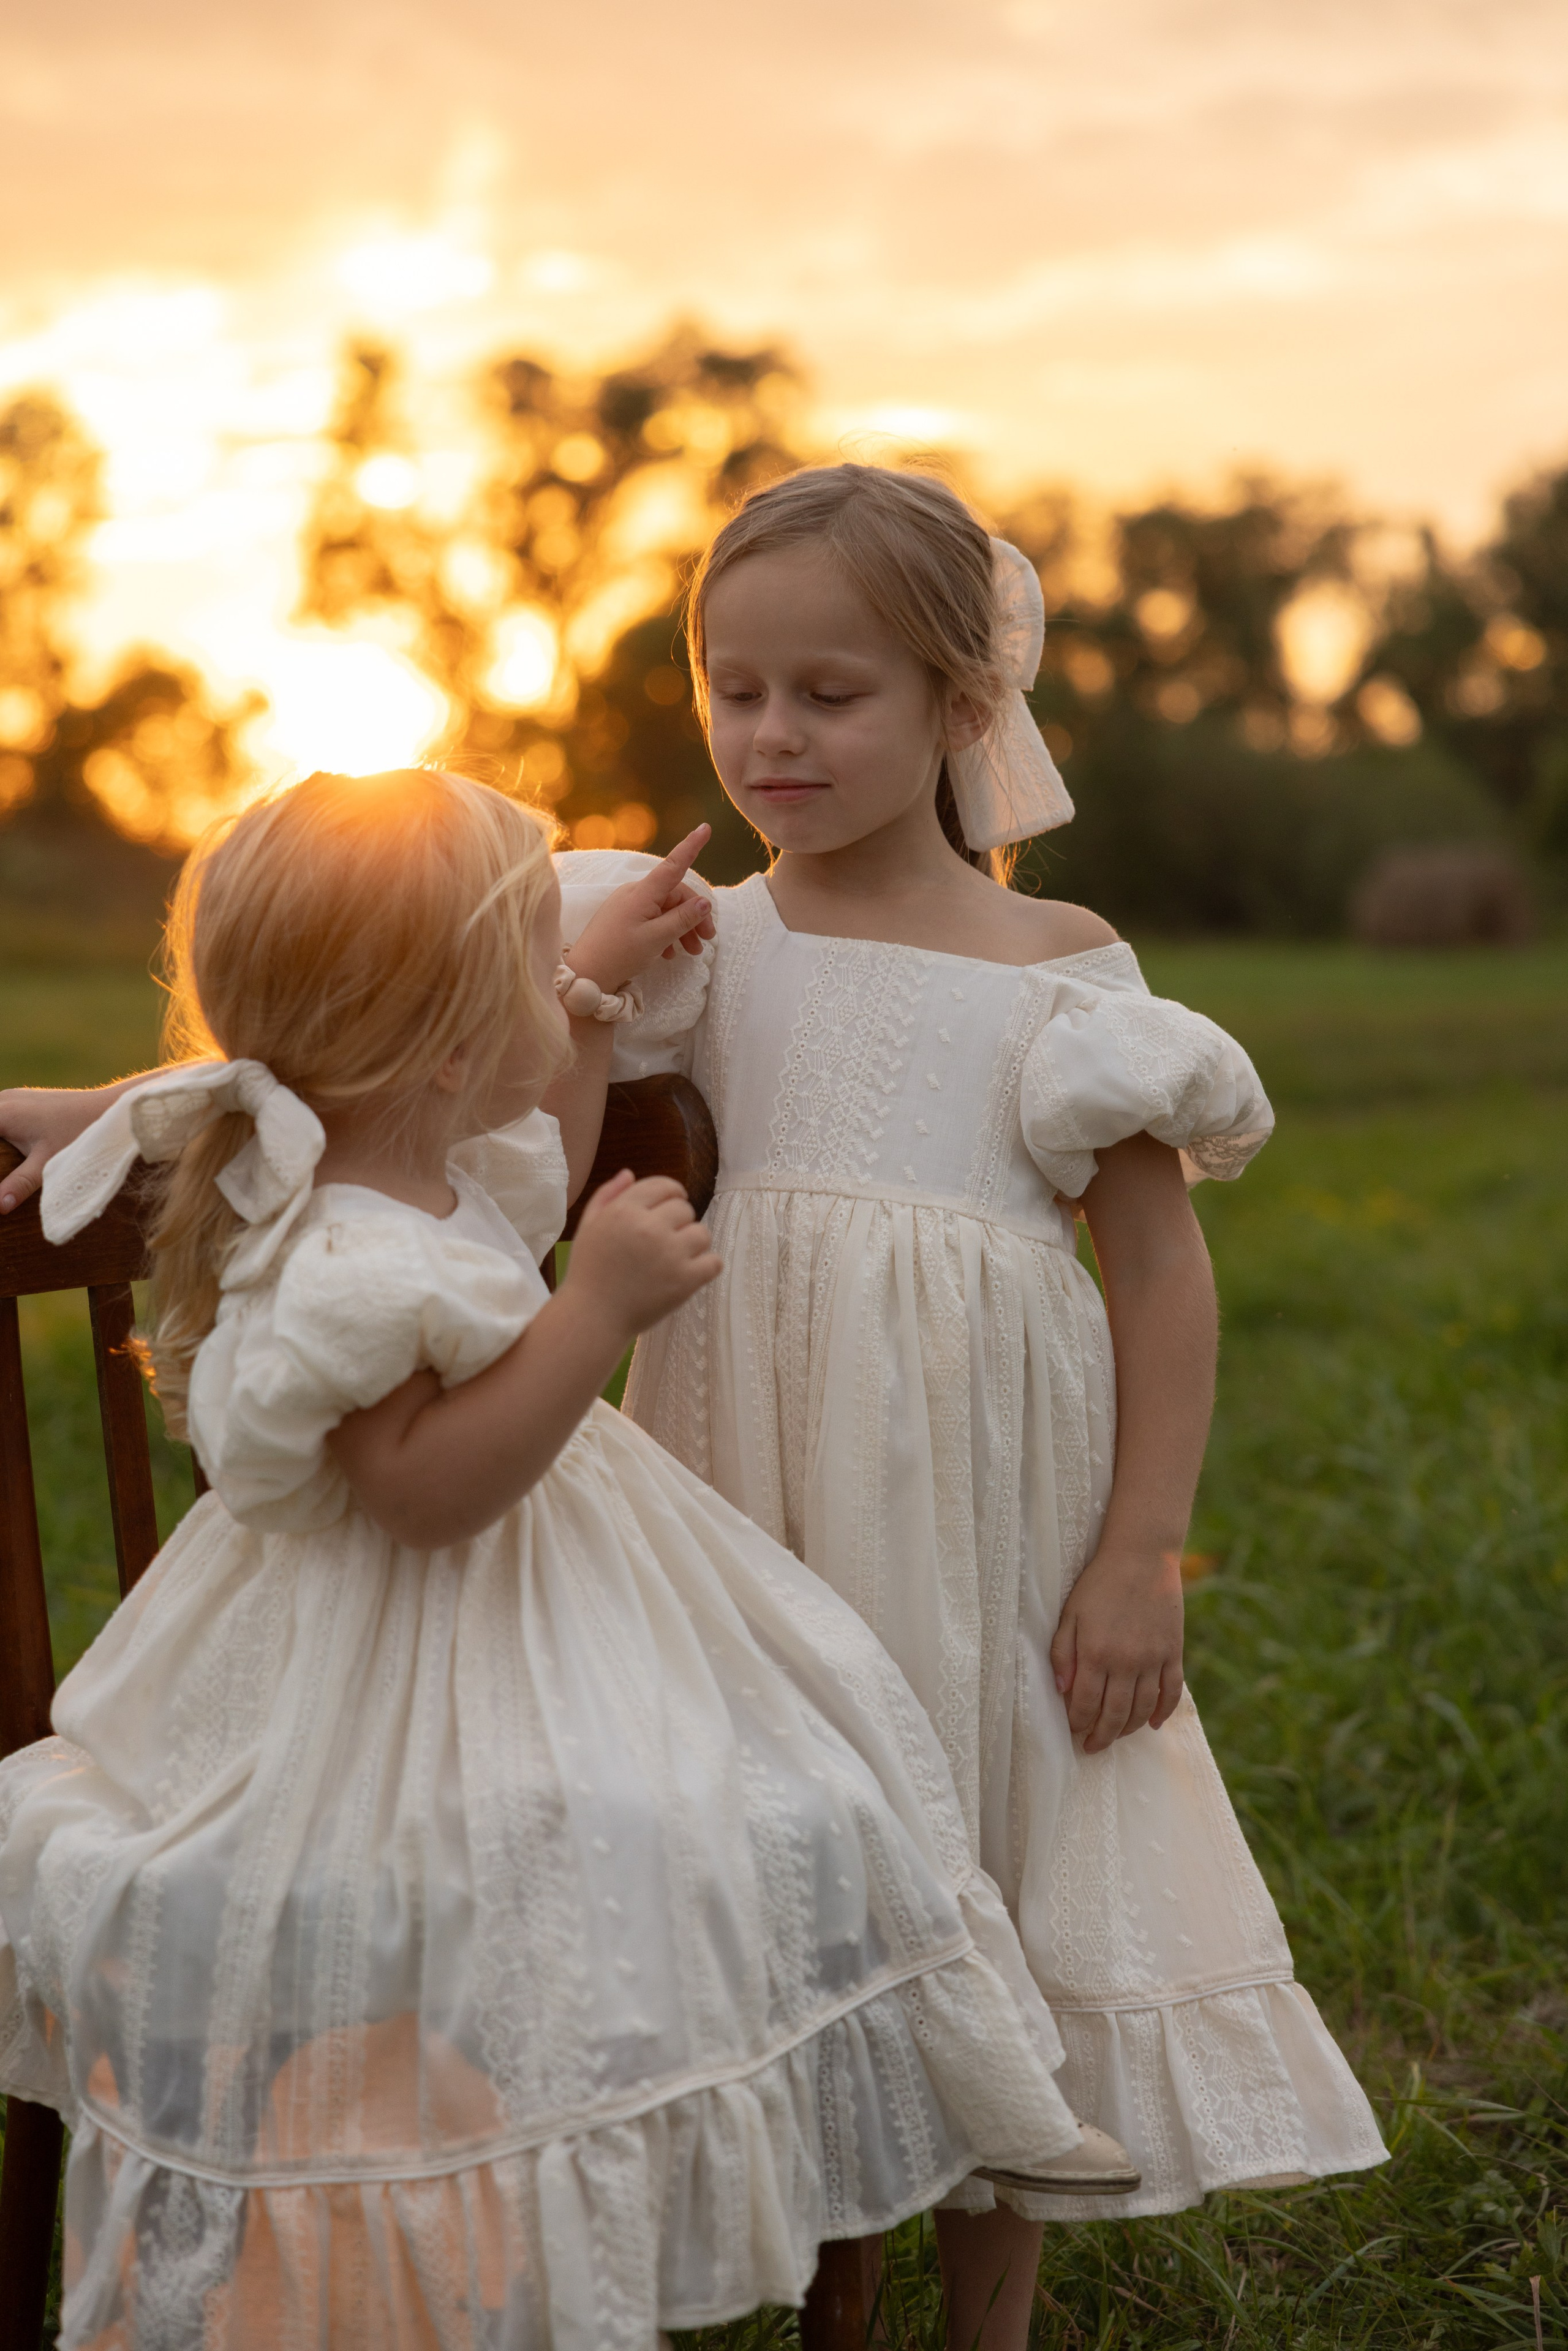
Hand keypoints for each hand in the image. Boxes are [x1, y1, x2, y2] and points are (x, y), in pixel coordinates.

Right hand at [0, 1086, 117, 1213]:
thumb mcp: (47, 1164)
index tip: (0, 1177)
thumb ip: (19, 1185)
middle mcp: (3, 1100)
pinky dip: (2, 1133)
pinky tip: (8, 1152)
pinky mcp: (23, 1100)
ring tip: (6, 1166)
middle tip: (3, 1176)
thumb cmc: (80, 1133)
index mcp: (2, 1114)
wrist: (109, 1108)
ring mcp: (13, 1097)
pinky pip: (1, 1116)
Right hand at [563, 1171, 721, 1342]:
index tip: (672, 1205)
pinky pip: (714, 1262)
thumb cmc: (589, 1272)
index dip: (672, 1193)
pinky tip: (690, 1273)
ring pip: (702, 1233)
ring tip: (676, 1258)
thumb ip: (607, 1196)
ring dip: (693, 1243)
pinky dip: (706, 1267)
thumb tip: (630, 1174)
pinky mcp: (684, 1281)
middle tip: (665, 1241)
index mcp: (624, 1210)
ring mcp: (669, 1254)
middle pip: (685, 1209)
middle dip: (678, 1221)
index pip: (663, 1186)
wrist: (592, 1317)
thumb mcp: (589, 1226)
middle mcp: (648, 1227)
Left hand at [566, 826, 714, 994]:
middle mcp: (634, 893)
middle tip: (707, 940)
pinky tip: (669, 953)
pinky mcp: (622, 919)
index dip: (691, 846)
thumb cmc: (619, 955)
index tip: (705, 827)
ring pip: (664, 909)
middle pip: (674, 895)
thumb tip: (704, 902)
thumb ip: (682, 919)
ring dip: (682, 928)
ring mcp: (627, 905)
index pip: (673, 865)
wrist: (586, 974)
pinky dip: (665, 933)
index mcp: (642, 893)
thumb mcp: (657, 938)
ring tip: (691, 952)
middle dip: (694, 915)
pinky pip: (651, 919)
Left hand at [1049, 1542, 1184, 1752]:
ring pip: (1143, 1709)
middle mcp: (1126, 1662)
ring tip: (1116, 1736)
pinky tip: (1153, 1724)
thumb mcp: (1070, 1614)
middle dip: (1101, 1736)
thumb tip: (1061, 1690)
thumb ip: (1062, 1653)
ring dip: (1128, 1729)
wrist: (1141, 1556)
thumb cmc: (1099, 1584)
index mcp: (1095, 1653)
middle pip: (1114, 1714)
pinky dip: (1164, 1712)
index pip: (1085, 1704)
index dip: (1078, 1723)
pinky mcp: (1173, 1652)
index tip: (1073, 1732)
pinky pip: (1171, 1692)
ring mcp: (1153, 1659)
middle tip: (1092, 1747)